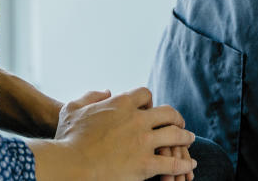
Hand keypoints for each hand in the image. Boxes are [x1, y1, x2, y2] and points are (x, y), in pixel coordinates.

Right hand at [54, 87, 195, 180]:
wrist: (70, 165)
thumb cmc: (67, 139)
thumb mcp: (73, 109)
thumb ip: (91, 96)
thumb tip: (106, 91)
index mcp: (121, 103)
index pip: (145, 94)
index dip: (150, 101)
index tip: (150, 108)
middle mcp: (137, 119)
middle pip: (167, 112)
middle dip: (175, 117)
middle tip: (179, 123)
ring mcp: (143, 141)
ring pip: (175, 135)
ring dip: (185, 137)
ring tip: (189, 139)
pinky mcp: (145, 164)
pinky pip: (172, 163)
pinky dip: (183, 164)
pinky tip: (189, 164)